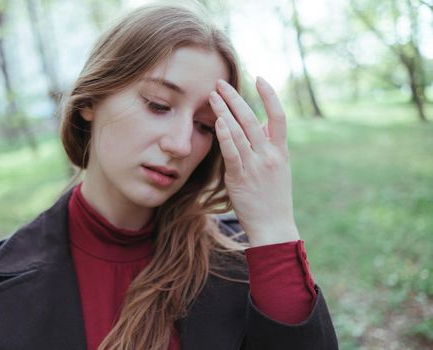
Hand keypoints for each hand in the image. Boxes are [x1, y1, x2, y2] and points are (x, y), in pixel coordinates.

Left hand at [209, 77, 299, 246]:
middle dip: (236, 98)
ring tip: (212, 95)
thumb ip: (271, 146)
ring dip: (225, 111)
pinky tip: (218, 121)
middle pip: (253, 119)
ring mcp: (256, 166)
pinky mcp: (241, 178)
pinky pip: (233, 153)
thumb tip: (265, 124)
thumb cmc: (273, 198)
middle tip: (220, 83)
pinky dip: (226, 136)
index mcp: (280, 151)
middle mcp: (269, 155)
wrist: (274, 226)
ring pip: (240, 132)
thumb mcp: (279, 169)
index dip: (270, 95)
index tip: (259, 78)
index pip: (279, 116)